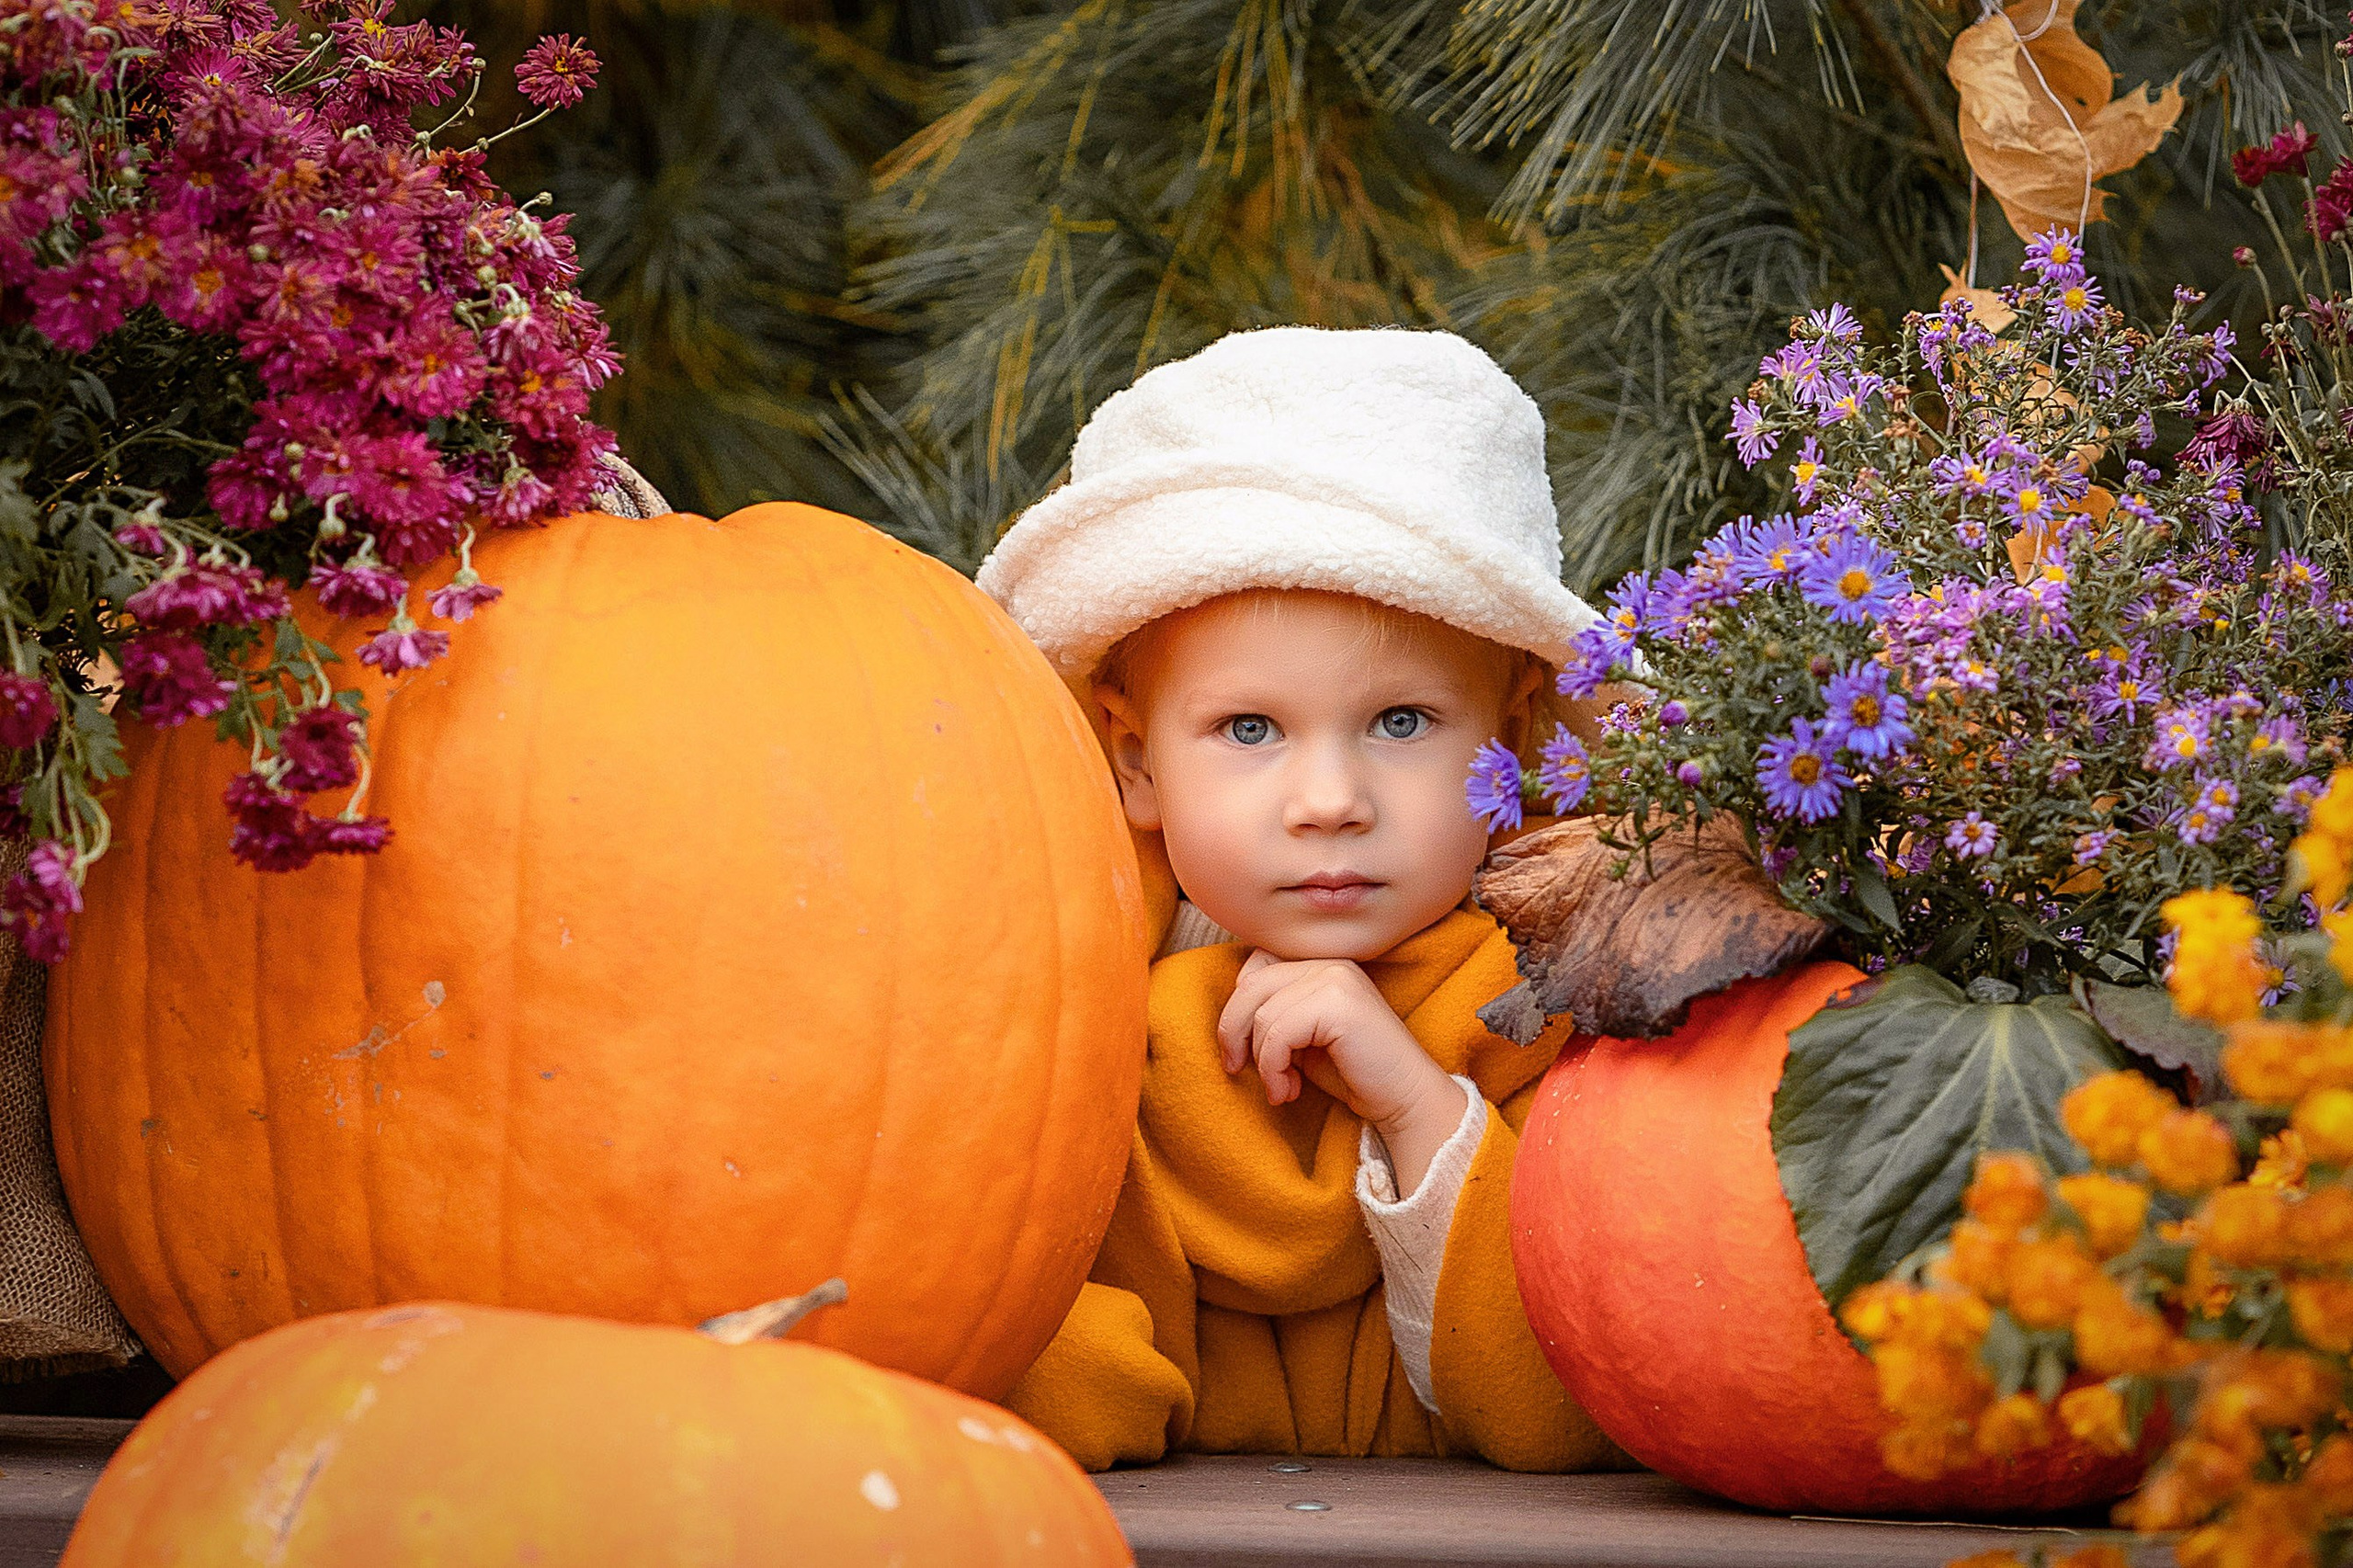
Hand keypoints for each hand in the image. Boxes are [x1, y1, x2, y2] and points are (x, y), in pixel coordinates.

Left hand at [1216, 949, 1469, 1192]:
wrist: (1406, 1099)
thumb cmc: (1353, 1072)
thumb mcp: (1303, 1037)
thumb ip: (1275, 1016)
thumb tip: (1230, 1020)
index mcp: (1321, 964)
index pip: (1256, 968)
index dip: (1238, 1009)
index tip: (1240, 1051)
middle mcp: (1329, 962)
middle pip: (1251, 986)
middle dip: (1233, 1032)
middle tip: (1237, 1069)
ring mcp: (1336, 979)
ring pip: (1262, 1015)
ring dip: (1261, 1061)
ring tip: (1281, 1088)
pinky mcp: (1339, 1004)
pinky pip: (1278, 1033)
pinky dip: (1273, 1068)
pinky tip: (1288, 1091)